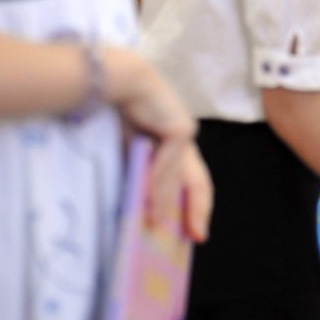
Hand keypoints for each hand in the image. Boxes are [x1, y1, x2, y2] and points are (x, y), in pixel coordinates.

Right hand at [111, 52, 212, 241]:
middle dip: (197, 211)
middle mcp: (186, 138)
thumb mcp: (132, 146)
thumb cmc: (120, 110)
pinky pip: (168, 165)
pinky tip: (151, 204)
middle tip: (197, 238)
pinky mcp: (180, 130)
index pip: (190, 178)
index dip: (194, 204)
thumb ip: (142, 169)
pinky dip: (158, 186)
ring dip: (167, 204)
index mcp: (176, 142)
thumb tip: (144, 205)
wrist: (121, 82)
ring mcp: (186, 133)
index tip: (195, 230)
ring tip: (158, 228)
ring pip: (178, 178)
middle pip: (198, 182)